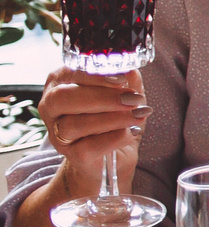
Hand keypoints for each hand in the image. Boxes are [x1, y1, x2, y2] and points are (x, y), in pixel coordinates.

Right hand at [36, 66, 146, 196]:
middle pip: (62, 99)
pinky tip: (131, 132)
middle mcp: (51, 108)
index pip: (68, 74)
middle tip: (132, 99)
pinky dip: (116, 137)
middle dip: (101, 97)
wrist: (115, 153)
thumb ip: (126, 79)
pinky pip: (90, 146)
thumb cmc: (115, 113)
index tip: (121, 79)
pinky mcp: (72, 155)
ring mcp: (58, 134)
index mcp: (60, 83)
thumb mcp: (123, 91)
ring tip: (138, 115)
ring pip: (75, 124)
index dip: (94, 76)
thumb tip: (130, 71)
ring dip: (113, 119)